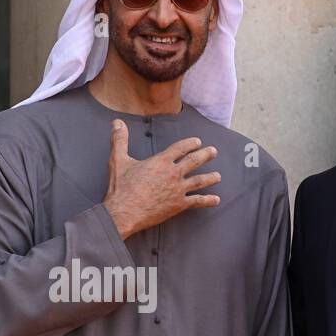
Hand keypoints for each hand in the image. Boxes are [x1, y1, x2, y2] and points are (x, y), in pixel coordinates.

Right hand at [102, 120, 220, 240]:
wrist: (124, 212)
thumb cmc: (121, 188)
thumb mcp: (118, 160)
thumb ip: (119, 140)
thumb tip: (116, 122)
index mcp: (160, 161)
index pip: (180, 148)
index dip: (190, 143)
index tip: (197, 141)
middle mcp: (173, 173)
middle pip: (194, 161)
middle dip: (205, 155)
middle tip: (214, 152)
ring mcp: (177, 189)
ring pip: (199, 181)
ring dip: (210, 177)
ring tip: (218, 176)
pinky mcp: (178, 205)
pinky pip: (197, 201)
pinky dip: (208, 201)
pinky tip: (216, 200)